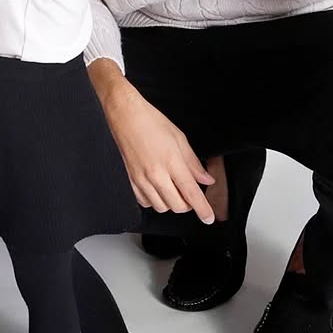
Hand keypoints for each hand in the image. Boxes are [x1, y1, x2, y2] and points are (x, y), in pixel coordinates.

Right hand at [89, 63, 214, 222]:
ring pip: (161, 207)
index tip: (209, 218)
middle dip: (188, 204)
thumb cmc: (151, 121)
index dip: (203, 209)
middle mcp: (156, 174)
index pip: (192, 194)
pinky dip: (154, 200)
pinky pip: (145, 202)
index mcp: (171, 161)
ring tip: (173, 188)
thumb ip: (193, 162)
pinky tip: (157, 188)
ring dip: (171, 202)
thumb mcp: (179, 138)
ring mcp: (141, 179)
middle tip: (190, 193)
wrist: (124, 115)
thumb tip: (206, 178)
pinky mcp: (130, 180)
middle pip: (177, 206)